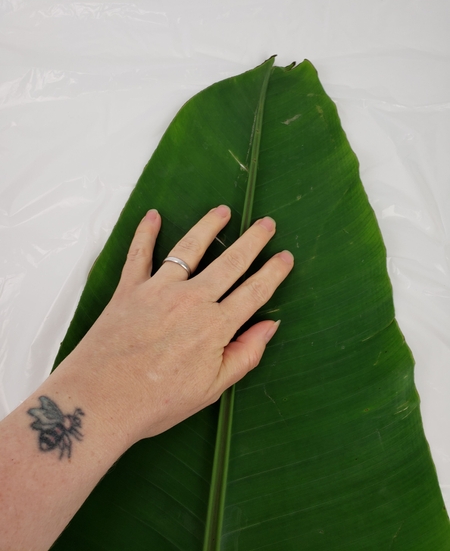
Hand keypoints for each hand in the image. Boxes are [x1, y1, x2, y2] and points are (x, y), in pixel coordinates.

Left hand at [71, 205, 293, 444]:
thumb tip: (269, 326)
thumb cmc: (156, 402)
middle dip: (252, 241)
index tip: (285, 256)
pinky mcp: (129, 289)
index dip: (273, 273)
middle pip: (230, 263)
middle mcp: (191, 301)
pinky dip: (145, 233)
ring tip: (222, 211)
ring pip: (189, 248)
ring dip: (208, 226)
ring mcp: (159, 291)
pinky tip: (153, 216)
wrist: (100, 401)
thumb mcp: (211, 389)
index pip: (254, 292)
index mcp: (215, 327)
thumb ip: (244, 355)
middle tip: (266, 224)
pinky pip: (139, 254)